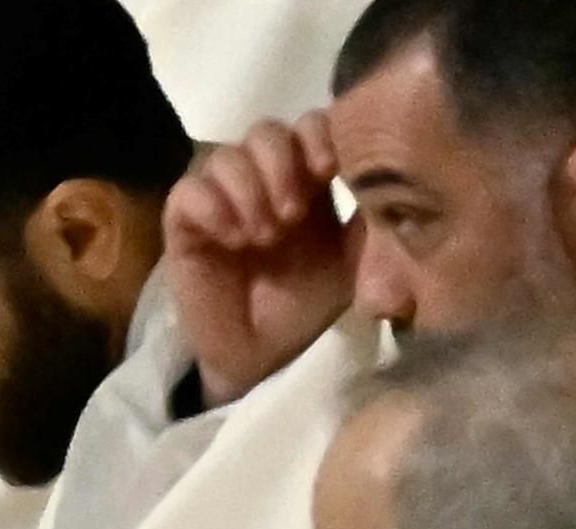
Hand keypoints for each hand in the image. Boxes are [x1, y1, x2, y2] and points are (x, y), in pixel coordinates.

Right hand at [162, 114, 356, 406]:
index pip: (309, 125)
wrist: (261, 355)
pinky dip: (213, 207)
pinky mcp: (184, 226)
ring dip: (249, 190)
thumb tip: (390, 183)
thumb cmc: (305, 307)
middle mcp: (261, 180)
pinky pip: (188, 192)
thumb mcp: (354, 262)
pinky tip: (233, 239)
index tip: (329, 170)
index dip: (318, 134)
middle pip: (265, 131)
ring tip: (263, 237)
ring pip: (226, 156)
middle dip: (282, 165)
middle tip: (293, 215)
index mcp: (304, 180)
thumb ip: (370, 220)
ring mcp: (220, 200)